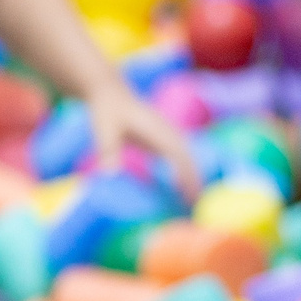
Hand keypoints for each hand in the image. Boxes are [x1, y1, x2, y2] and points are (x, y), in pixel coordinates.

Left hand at [87, 80, 198, 198]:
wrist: (110, 94)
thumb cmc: (107, 111)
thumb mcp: (104, 130)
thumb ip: (108, 151)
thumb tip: (110, 177)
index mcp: (158, 130)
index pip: (179, 156)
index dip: (187, 176)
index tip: (190, 196)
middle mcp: (168, 132)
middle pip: (189, 159)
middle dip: (195, 181)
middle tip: (196, 207)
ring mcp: (169, 134)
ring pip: (188, 158)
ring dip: (193, 178)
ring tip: (192, 203)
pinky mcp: (165, 138)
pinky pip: (180, 157)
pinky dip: (185, 172)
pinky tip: (182, 189)